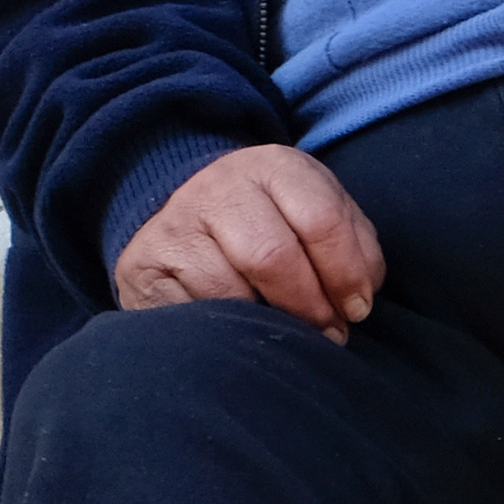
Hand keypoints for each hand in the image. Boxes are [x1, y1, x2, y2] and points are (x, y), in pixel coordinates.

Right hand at [113, 145, 384, 337]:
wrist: (185, 213)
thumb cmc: (270, 222)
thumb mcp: (315, 214)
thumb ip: (352, 246)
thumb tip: (359, 300)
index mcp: (274, 167)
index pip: (322, 220)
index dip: (346, 273)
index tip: (357, 309)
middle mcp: (221, 188)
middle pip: (274, 256)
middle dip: (310, 306)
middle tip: (328, 334)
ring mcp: (176, 225)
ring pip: (231, 291)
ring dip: (270, 327)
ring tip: (288, 337)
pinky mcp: (144, 265)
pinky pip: (193, 314)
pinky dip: (226, 333)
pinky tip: (241, 333)